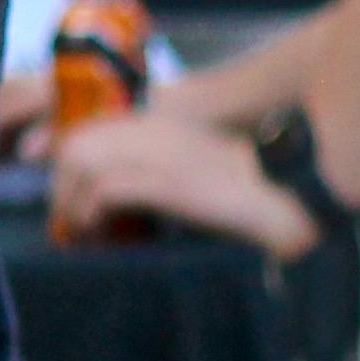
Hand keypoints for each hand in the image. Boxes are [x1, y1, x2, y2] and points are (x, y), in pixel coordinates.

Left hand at [47, 108, 314, 257]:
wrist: (296, 194)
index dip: (67, 169)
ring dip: (72, 200)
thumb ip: (154, 176)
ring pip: (79, 160)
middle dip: (62, 188)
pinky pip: (105, 188)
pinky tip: (103, 232)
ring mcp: (161, 154)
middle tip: (76, 226)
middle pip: (74, 145)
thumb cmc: (251, 194)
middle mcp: (155, 132)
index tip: (72, 206)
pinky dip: (93, 210)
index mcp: (161, 127)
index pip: (87, 134)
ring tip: (86, 233)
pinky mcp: (170, 181)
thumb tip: (110, 206)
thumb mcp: (193, 174)